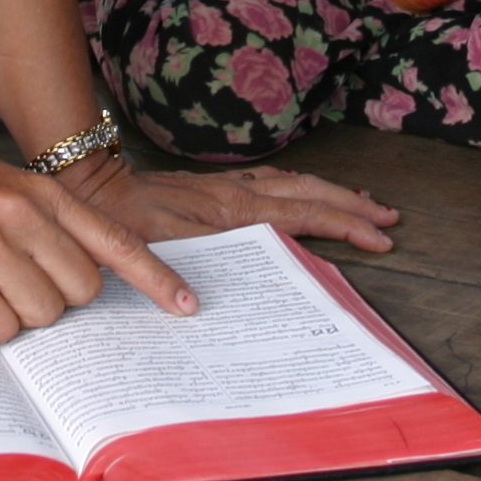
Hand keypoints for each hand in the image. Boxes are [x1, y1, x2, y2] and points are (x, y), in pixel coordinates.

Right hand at [0, 133, 197, 342]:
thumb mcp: (0, 184)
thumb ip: (43, 222)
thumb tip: (80, 275)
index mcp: (41, 193)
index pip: (115, 240)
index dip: (156, 279)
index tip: (187, 305)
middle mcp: (22, 215)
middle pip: (82, 291)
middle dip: (59, 303)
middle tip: (19, 286)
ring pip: (42, 315)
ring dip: (18, 317)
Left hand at [62, 151, 399, 254]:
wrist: (91, 190)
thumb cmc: (121, 225)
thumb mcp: (156, 251)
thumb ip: (192, 268)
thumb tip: (219, 299)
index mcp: (230, 211)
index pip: (304, 216)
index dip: (345, 226)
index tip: (380, 239)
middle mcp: (235, 194)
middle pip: (309, 194)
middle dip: (352, 206)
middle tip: (389, 218)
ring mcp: (226, 187)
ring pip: (293, 183)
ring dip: (331, 192)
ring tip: (363, 201)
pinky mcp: (213, 186)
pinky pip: (271, 181)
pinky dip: (298, 185)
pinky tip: (303, 189)